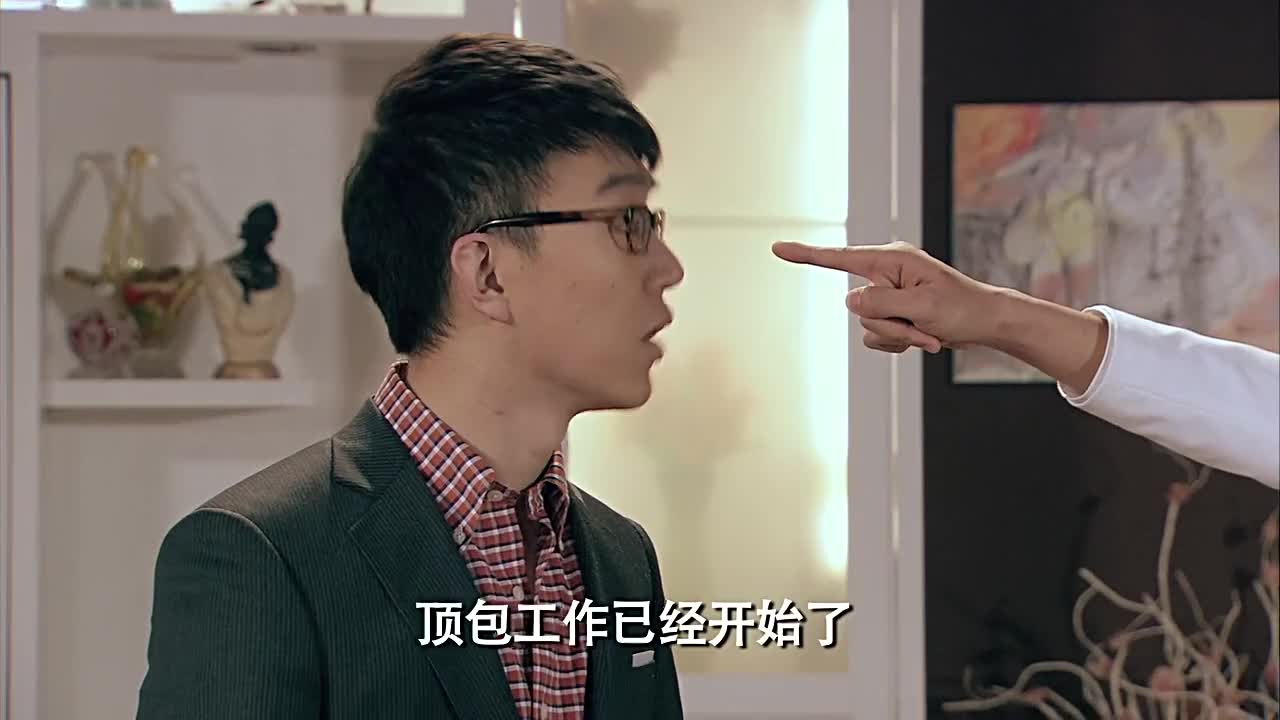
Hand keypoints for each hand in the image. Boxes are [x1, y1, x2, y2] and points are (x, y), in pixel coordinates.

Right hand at [770, 240, 1002, 353]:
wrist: (985, 323)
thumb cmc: (961, 309)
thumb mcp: (921, 308)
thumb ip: (880, 303)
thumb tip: (848, 300)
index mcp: (892, 260)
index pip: (839, 258)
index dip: (806, 255)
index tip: (778, 249)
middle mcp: (886, 274)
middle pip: (858, 307)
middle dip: (888, 325)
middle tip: (922, 327)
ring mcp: (888, 294)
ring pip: (867, 325)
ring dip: (898, 337)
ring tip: (928, 332)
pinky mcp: (892, 312)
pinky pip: (876, 336)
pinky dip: (899, 342)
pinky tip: (923, 337)